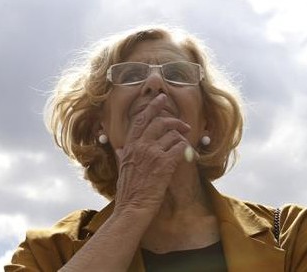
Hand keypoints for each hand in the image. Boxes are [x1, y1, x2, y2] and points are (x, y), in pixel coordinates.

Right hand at [112, 93, 190, 217]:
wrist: (132, 208)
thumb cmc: (127, 192)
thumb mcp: (120, 169)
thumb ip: (121, 155)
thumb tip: (118, 148)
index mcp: (129, 146)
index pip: (141, 119)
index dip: (152, 107)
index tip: (162, 98)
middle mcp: (140, 146)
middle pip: (160, 122)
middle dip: (175, 121)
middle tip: (184, 125)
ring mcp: (152, 154)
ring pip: (173, 135)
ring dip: (182, 140)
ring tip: (186, 147)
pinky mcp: (164, 164)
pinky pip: (181, 147)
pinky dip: (187, 150)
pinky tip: (188, 156)